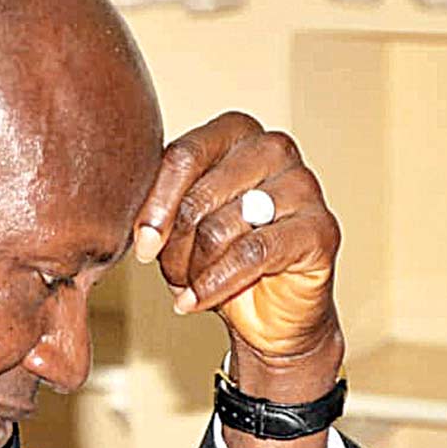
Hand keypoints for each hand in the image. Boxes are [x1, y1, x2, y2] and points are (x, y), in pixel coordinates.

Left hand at [133, 112, 342, 403]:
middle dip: (175, 245)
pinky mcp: (320, 229)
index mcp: (236, 132)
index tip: (143, 245)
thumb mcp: (177, 224)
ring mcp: (304, 186)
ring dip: (194, 268)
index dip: (155, 206)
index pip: (184, 155)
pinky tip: (195, 301)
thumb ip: (157, 203)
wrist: (268, 314)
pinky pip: (252, 253)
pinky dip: (215, 284)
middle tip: (168, 271)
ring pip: (223, 227)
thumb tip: (126, 209)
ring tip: (189, 285)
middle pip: (200, 195)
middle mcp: (274, 148)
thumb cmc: (218, 257)